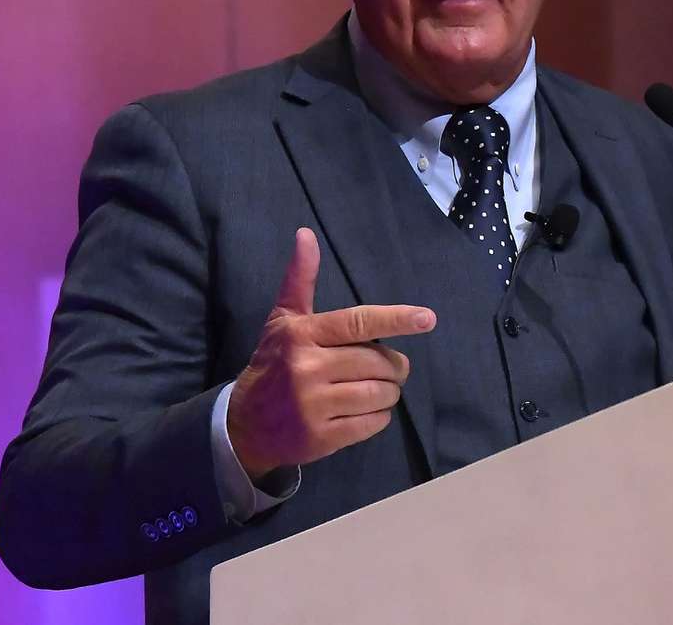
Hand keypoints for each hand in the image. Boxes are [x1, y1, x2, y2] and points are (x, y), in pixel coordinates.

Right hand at [227, 227, 434, 479]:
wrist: (244, 424)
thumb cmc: (275, 363)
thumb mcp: (284, 320)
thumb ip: (300, 279)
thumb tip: (305, 234)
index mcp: (303, 335)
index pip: (359, 322)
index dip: (396, 319)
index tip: (428, 318)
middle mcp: (307, 368)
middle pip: (378, 362)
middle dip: (394, 365)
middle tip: (391, 367)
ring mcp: (314, 405)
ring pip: (380, 394)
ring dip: (389, 391)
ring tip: (378, 388)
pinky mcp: (321, 438)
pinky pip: (372, 423)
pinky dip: (378, 417)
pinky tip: (365, 411)